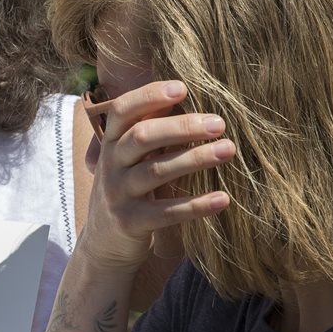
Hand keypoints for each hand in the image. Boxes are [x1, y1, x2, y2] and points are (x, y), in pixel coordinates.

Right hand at [81, 80, 233, 271]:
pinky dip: (196, 205)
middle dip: (182, 127)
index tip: (183, 88)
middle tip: (219, 123)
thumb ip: (148, 129)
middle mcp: (110, 165)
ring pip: (156, 172)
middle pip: (143, 137)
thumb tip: (184, 91)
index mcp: (110, 142)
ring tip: (229, 150)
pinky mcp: (130, 223)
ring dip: (195, 159)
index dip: (149, 96)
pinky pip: (166, 213)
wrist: (104, 243)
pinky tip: (223, 198)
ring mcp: (118, 194)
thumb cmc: (127, 188)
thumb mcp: (128, 157)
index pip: (122, 110)